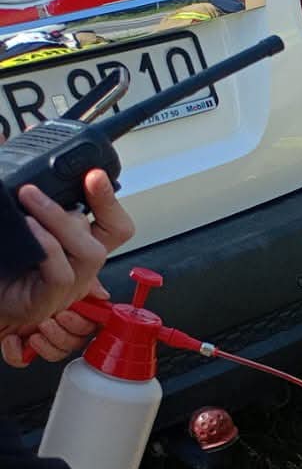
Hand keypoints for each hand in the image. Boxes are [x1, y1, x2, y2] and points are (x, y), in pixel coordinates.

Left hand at [2, 174, 135, 367]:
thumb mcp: (19, 230)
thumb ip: (29, 207)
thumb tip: (19, 166)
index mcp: (76, 250)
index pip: (113, 226)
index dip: (111, 201)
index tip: (96, 175)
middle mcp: (79, 268)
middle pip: (111, 235)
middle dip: (94, 201)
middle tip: (60, 179)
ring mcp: (68, 288)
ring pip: (90, 252)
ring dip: (60, 219)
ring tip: (30, 197)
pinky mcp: (47, 302)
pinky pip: (63, 273)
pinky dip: (48, 246)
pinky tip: (29, 228)